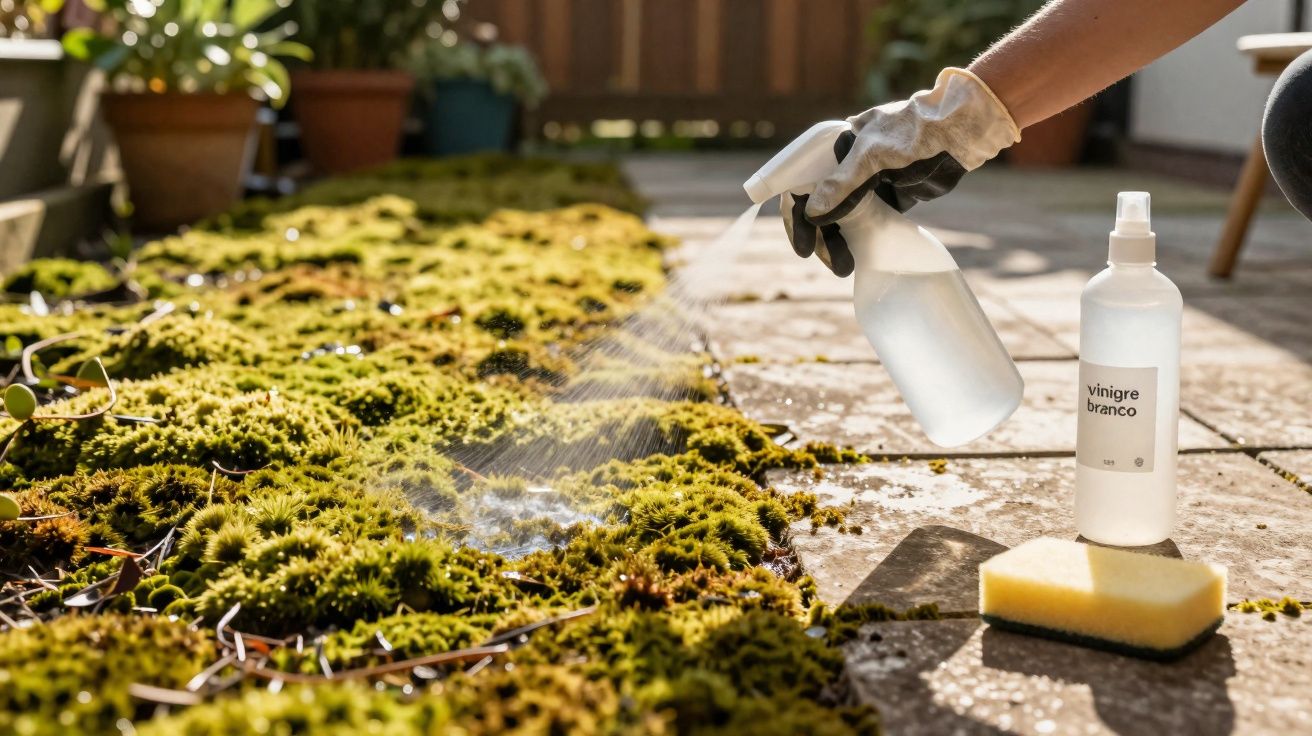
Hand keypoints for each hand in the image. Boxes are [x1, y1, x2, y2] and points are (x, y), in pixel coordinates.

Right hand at [783, 68, 1019, 276]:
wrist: (962, 130)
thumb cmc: (915, 133)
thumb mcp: (873, 156)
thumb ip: (842, 185)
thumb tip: (811, 214)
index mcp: (833, 145)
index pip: (801, 182)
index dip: (796, 213)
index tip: (801, 243)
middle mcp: (845, 162)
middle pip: (819, 203)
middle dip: (819, 233)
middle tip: (823, 259)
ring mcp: (867, 180)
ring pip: (841, 216)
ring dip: (837, 241)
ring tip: (842, 267)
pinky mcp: (889, 194)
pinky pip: (865, 221)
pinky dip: (858, 239)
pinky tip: (855, 256)